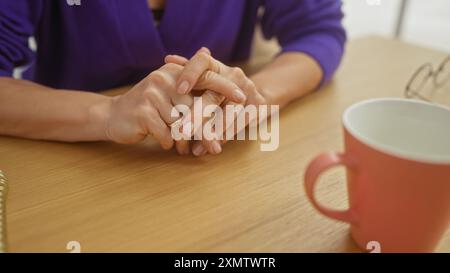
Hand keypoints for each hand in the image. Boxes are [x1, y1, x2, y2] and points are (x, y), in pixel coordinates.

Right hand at [105, 63, 246, 153]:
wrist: (114, 117)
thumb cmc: (151, 111)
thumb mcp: (173, 98)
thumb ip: (196, 97)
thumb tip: (229, 107)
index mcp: (176, 72)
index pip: (207, 77)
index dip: (226, 88)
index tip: (243, 99)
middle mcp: (165, 78)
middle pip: (198, 107)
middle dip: (207, 131)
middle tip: (216, 148)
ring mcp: (153, 93)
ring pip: (183, 124)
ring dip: (185, 141)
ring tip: (184, 149)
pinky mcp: (143, 110)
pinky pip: (167, 133)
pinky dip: (168, 143)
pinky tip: (165, 144)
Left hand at [165, 48, 268, 155]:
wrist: (252, 95)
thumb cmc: (216, 89)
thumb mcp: (203, 79)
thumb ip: (186, 71)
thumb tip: (168, 58)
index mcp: (215, 65)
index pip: (202, 62)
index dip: (190, 73)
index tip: (178, 89)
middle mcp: (233, 74)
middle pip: (214, 95)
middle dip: (197, 115)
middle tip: (182, 131)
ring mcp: (248, 89)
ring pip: (229, 113)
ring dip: (212, 133)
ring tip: (196, 148)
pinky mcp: (259, 104)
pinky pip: (241, 123)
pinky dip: (225, 136)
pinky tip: (213, 147)